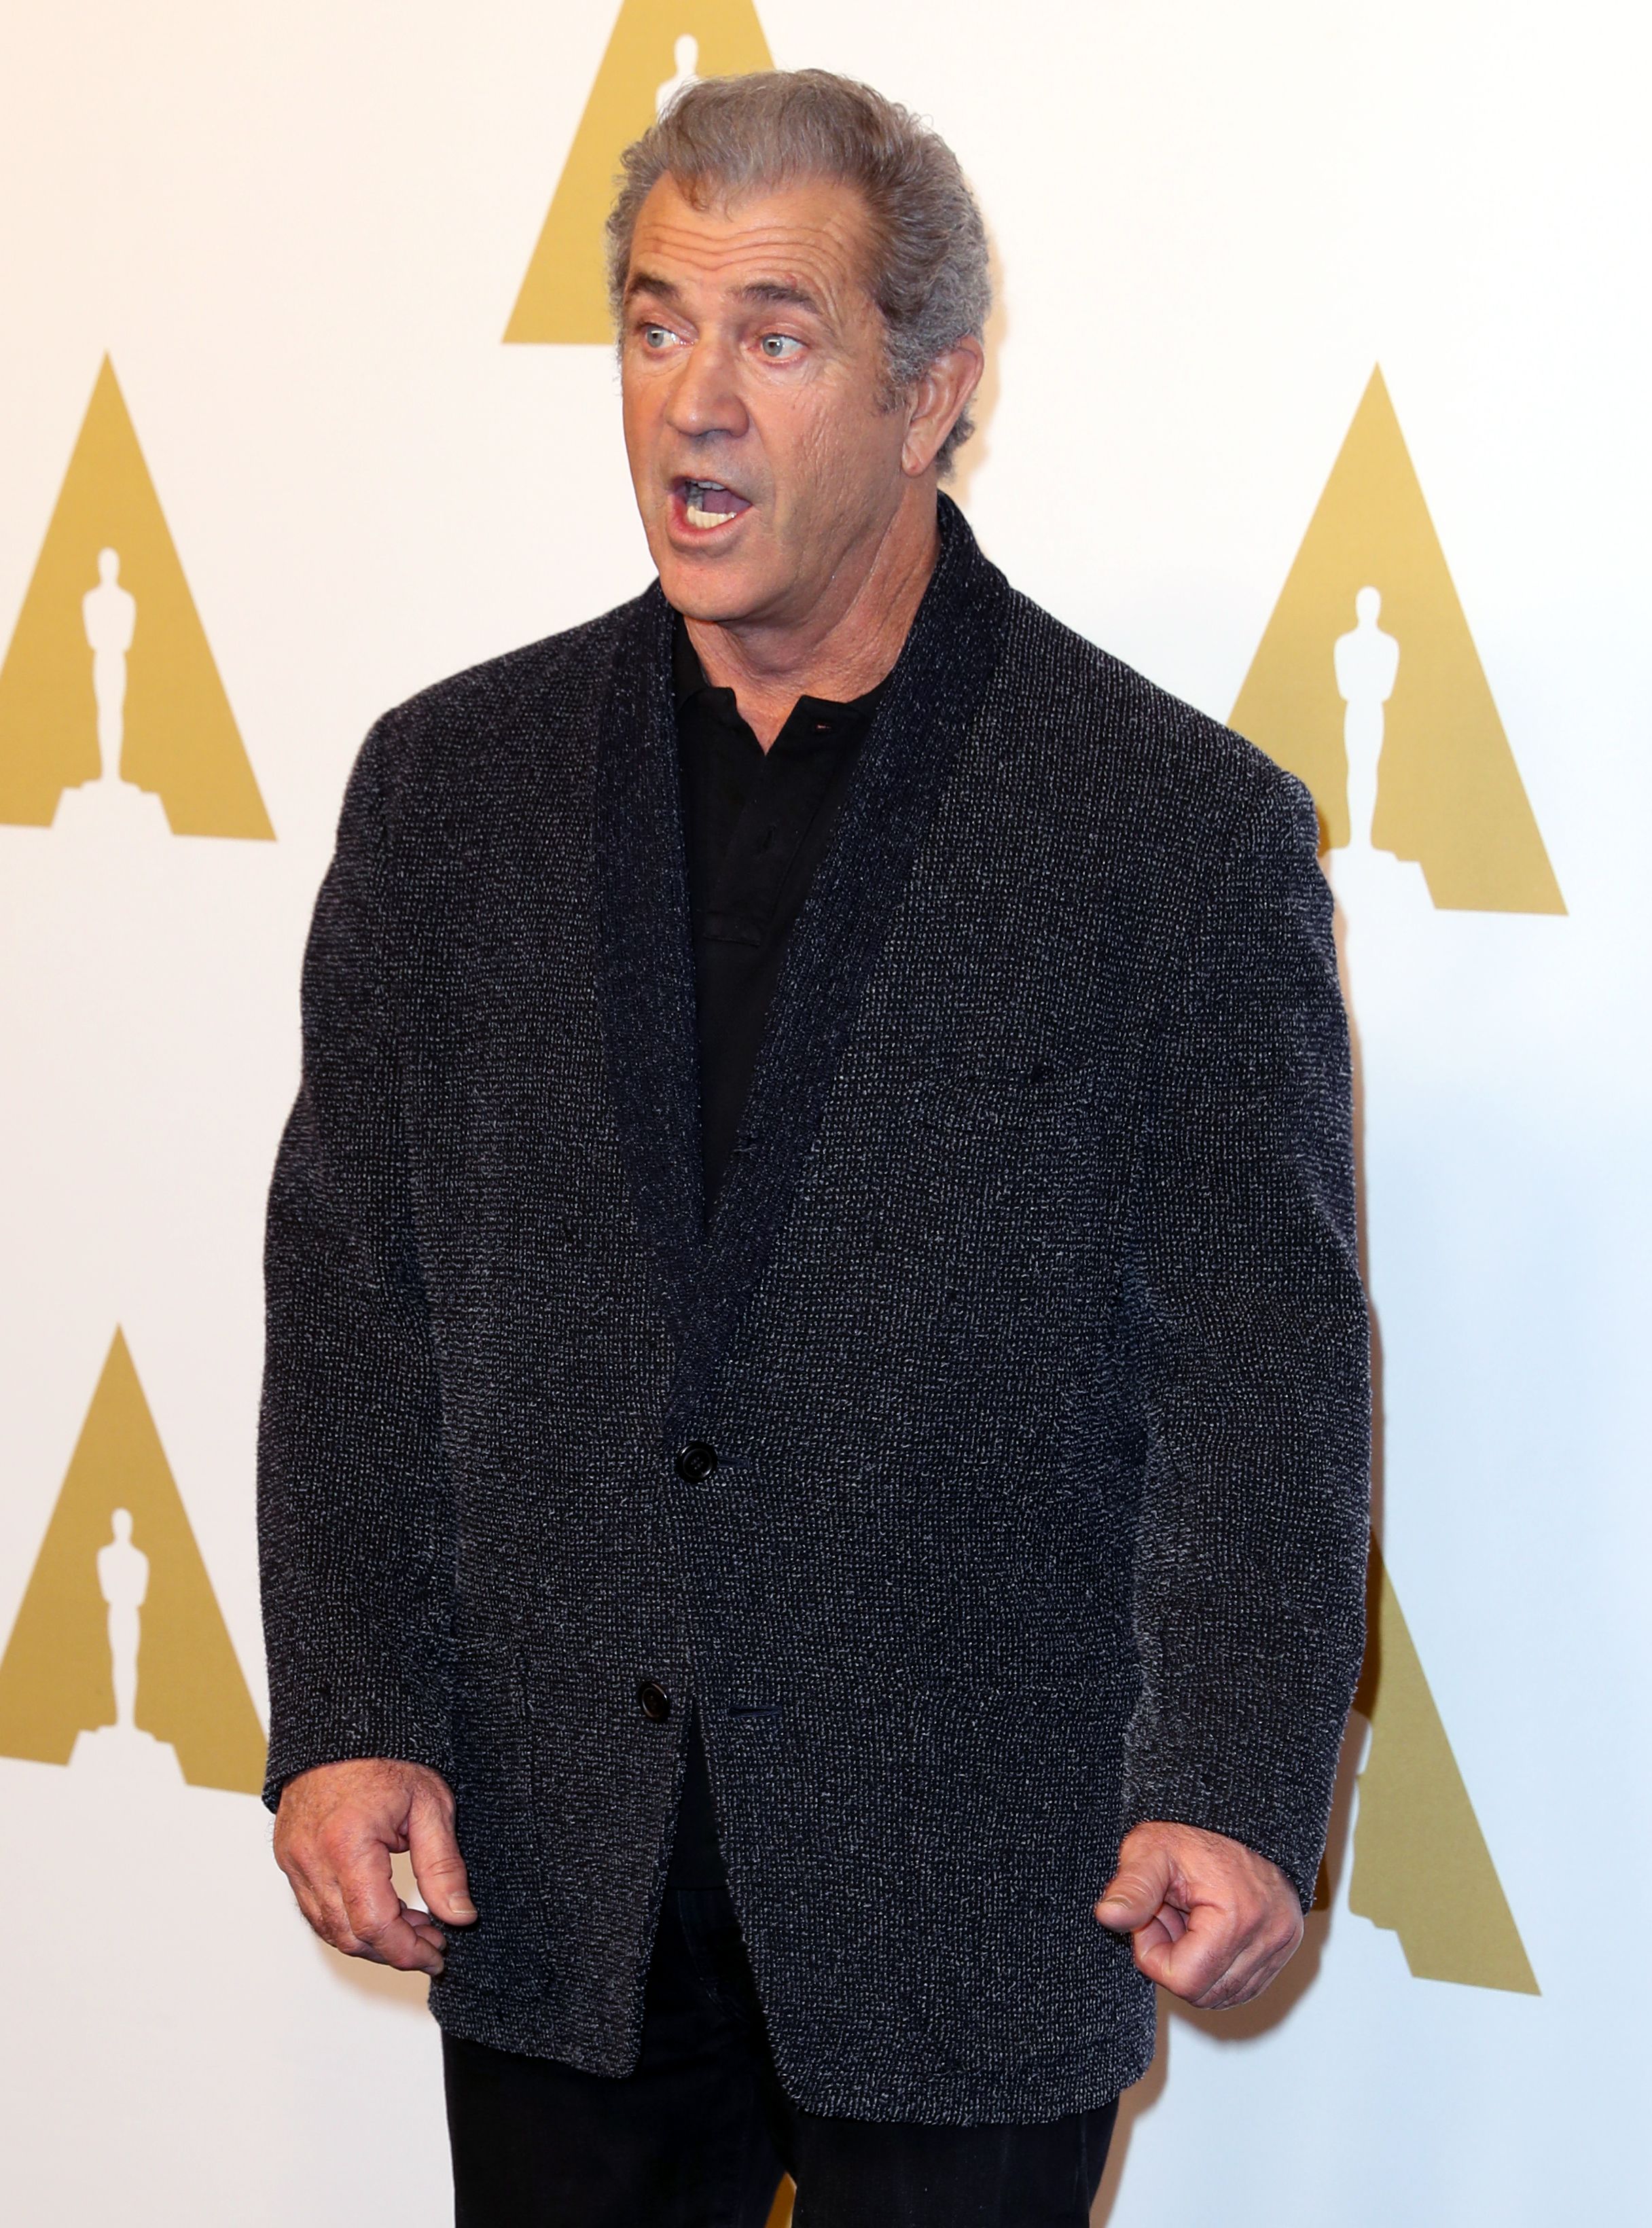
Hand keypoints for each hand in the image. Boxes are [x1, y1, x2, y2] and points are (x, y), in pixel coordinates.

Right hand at [273, 1757, 473, 1976]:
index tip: (438, 1953)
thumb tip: (459, 1917)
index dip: (408, 1950)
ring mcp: (293, 1860)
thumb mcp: (431, 1805)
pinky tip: (381, 1910)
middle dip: (393, 1951)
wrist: (343, 1722)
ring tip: (412, 1926)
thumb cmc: (385, 1755)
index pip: (374, 1925)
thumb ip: (444, 1867)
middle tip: (432, 1942)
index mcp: (347, 1844)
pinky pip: (314, 1908)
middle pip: (348, 1935)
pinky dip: (347, 1920)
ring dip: (371, 1939)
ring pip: (328, 1928)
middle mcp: (310, 1857)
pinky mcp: (288, 1857)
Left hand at [1094, 1820, 1301, 2007]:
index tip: (1152, 1917)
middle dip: (1176, 1961)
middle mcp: (1270, 1936)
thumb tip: (1108, 1917)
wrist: (1234, 1812)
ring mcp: (1281, 1944)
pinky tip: (1207, 1930)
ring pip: (1225, 1995)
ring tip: (1188, 1919)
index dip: (1154, 1955)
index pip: (1185, 1980)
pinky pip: (1244, 1985)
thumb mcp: (1152, 1851)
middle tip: (1167, 1915)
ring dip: (1198, 1965)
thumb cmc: (1192, 1831)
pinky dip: (1218, 1967)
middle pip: (1206, 1994)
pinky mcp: (1284, 1947)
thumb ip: (1132, 1888)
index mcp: (1239, 1916)